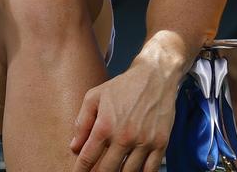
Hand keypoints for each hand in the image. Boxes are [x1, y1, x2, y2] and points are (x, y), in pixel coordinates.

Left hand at [70, 48, 182, 171]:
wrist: (156, 75)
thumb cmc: (125, 86)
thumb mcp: (95, 97)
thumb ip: (82, 123)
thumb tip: (74, 148)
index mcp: (105, 126)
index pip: (87, 159)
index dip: (81, 171)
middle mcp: (124, 136)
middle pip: (107, 171)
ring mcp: (144, 141)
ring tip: (116, 170)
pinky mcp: (161, 142)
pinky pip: (150, 170)